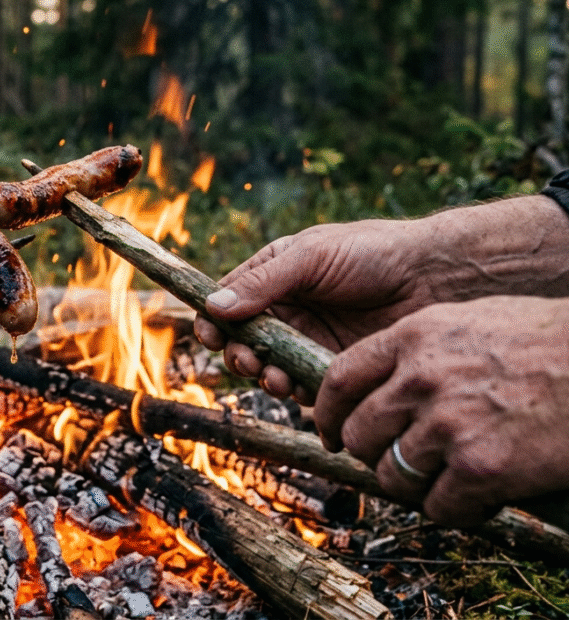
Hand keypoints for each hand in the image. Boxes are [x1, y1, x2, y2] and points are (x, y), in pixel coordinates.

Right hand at [195, 219, 433, 401]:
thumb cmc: (374, 253)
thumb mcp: (311, 257)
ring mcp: (311, 340)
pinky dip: (299, 393)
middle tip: (249, 360)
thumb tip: (214, 306)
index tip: (209, 336)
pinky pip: (307, 387)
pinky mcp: (336, 367)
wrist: (436, 278)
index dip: (214, 322)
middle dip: (239, 354)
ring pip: (271, 368)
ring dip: (265, 377)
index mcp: (275, 276)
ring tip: (275, 378)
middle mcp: (289, 311)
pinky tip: (303, 391)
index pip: (230, 302)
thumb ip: (263, 283)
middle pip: (245, 342)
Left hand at [315, 296, 568, 524]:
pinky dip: (455, 511)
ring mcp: (447, 424)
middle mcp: (420, 379)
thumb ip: (418, 350)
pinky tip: (481, 498)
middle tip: (402, 462)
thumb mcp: (469, 322)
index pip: (338, 380)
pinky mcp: (479, 467)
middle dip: (375, 455)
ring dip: (415, 486)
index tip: (332, 432)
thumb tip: (379, 385)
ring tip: (449, 478)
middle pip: (358, 435)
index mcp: (412, 337)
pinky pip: (437, 507)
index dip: (327, 413)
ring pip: (392, 476)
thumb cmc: (547, 343)